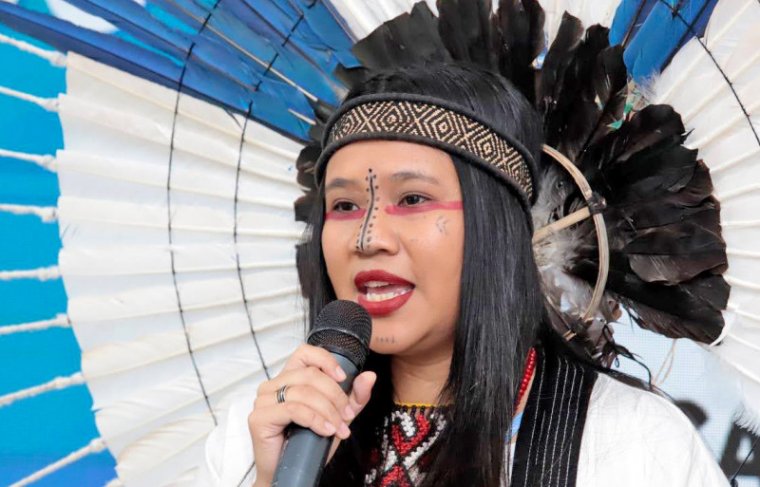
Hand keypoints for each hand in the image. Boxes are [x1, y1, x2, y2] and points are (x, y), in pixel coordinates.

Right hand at [248, 344, 376, 485]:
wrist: (292, 474)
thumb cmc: (310, 444)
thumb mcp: (338, 416)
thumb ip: (354, 397)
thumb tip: (369, 376)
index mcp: (289, 378)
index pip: (304, 353)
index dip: (326, 361)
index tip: (343, 378)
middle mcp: (273, 385)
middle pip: (310, 375)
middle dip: (335, 396)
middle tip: (346, 416)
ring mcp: (264, 400)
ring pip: (304, 392)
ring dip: (328, 411)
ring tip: (338, 428)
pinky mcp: (259, 417)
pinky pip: (294, 409)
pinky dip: (315, 420)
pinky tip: (326, 431)